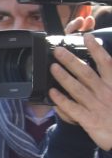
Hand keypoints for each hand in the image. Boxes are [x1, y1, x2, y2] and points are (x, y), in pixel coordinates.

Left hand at [48, 30, 111, 148]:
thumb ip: (109, 78)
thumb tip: (104, 62)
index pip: (106, 63)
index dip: (97, 49)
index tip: (87, 37)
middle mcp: (106, 93)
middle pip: (87, 73)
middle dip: (71, 61)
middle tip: (58, 50)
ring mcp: (97, 106)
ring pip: (78, 89)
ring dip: (64, 77)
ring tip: (52, 67)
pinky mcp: (89, 120)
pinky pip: (73, 109)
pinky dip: (62, 100)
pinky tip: (52, 93)